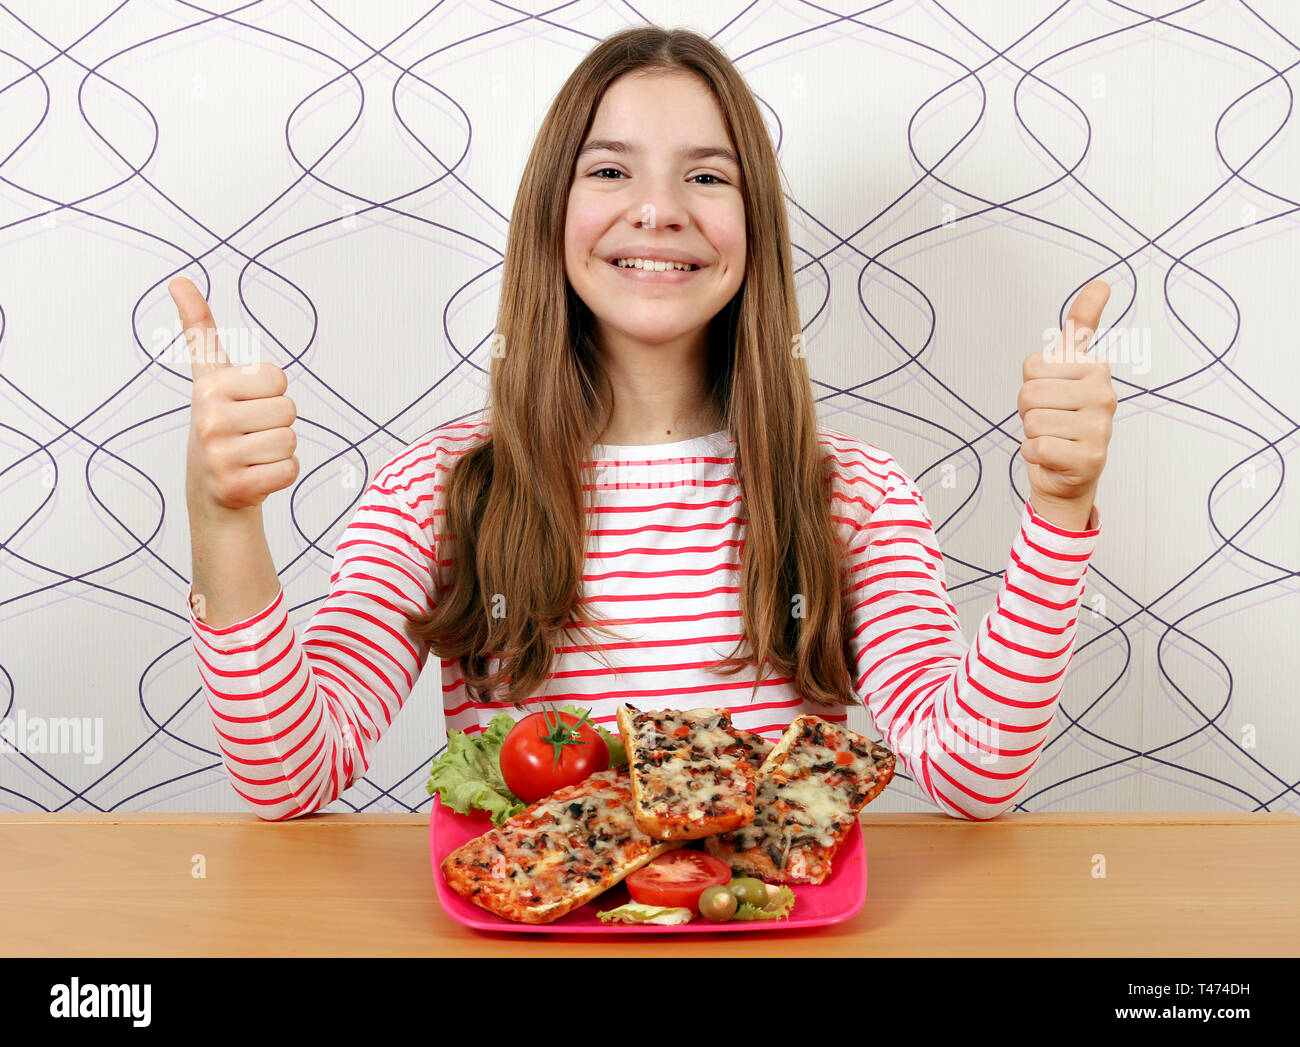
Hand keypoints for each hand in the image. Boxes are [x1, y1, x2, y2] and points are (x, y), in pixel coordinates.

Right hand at [171, 277, 298, 512]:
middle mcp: (210, 420)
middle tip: (251, 434)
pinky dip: (282, 474)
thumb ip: (199, 329)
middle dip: (278, 422)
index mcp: (208, 388)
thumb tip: (179, 279)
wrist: (211, 491)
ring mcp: (220, 456)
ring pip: (290, 440)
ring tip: (252, 454)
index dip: (271, 392)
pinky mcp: (237, 486)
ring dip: (279, 449)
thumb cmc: (219, 425)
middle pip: (288, 409)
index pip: (277, 377)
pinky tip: (257, 475)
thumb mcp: (208, 376)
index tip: (246, 403)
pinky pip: (290, 469)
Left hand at [1018, 280, 1115, 524]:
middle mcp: (1105, 394)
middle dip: (1029, 411)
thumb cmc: (1062, 417)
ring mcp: (1101, 428)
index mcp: (1096, 368)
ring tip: (1053, 437)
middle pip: (1029, 394)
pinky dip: (1035, 455)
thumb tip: (1102, 283)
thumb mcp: (1066, 366)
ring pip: (1032, 421)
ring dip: (1032, 434)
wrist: (1066, 474)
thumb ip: (1081, 325)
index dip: (1031, 383)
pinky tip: (1054, 456)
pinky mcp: (1091, 458)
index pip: (1033, 366)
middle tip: (1050, 420)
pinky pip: (1037, 447)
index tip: (1052, 393)